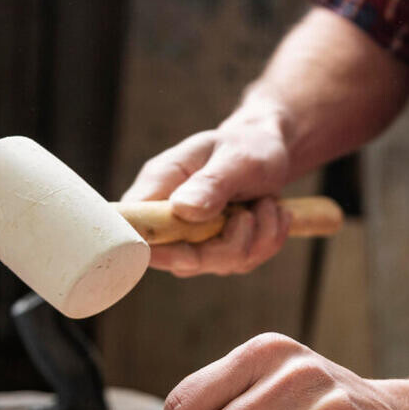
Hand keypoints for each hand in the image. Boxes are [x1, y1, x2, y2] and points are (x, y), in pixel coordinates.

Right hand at [121, 95, 295, 276]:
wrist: (270, 150)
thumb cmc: (246, 146)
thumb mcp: (234, 158)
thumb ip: (210, 183)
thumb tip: (183, 210)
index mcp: (159, 186)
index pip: (135, 228)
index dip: (153, 250)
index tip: (189, 253)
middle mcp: (172, 219)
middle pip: (184, 260)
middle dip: (229, 244)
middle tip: (249, 213)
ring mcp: (196, 239)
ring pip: (221, 264)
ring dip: (257, 236)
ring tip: (266, 203)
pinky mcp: (221, 250)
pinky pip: (246, 262)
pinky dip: (269, 239)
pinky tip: (273, 213)